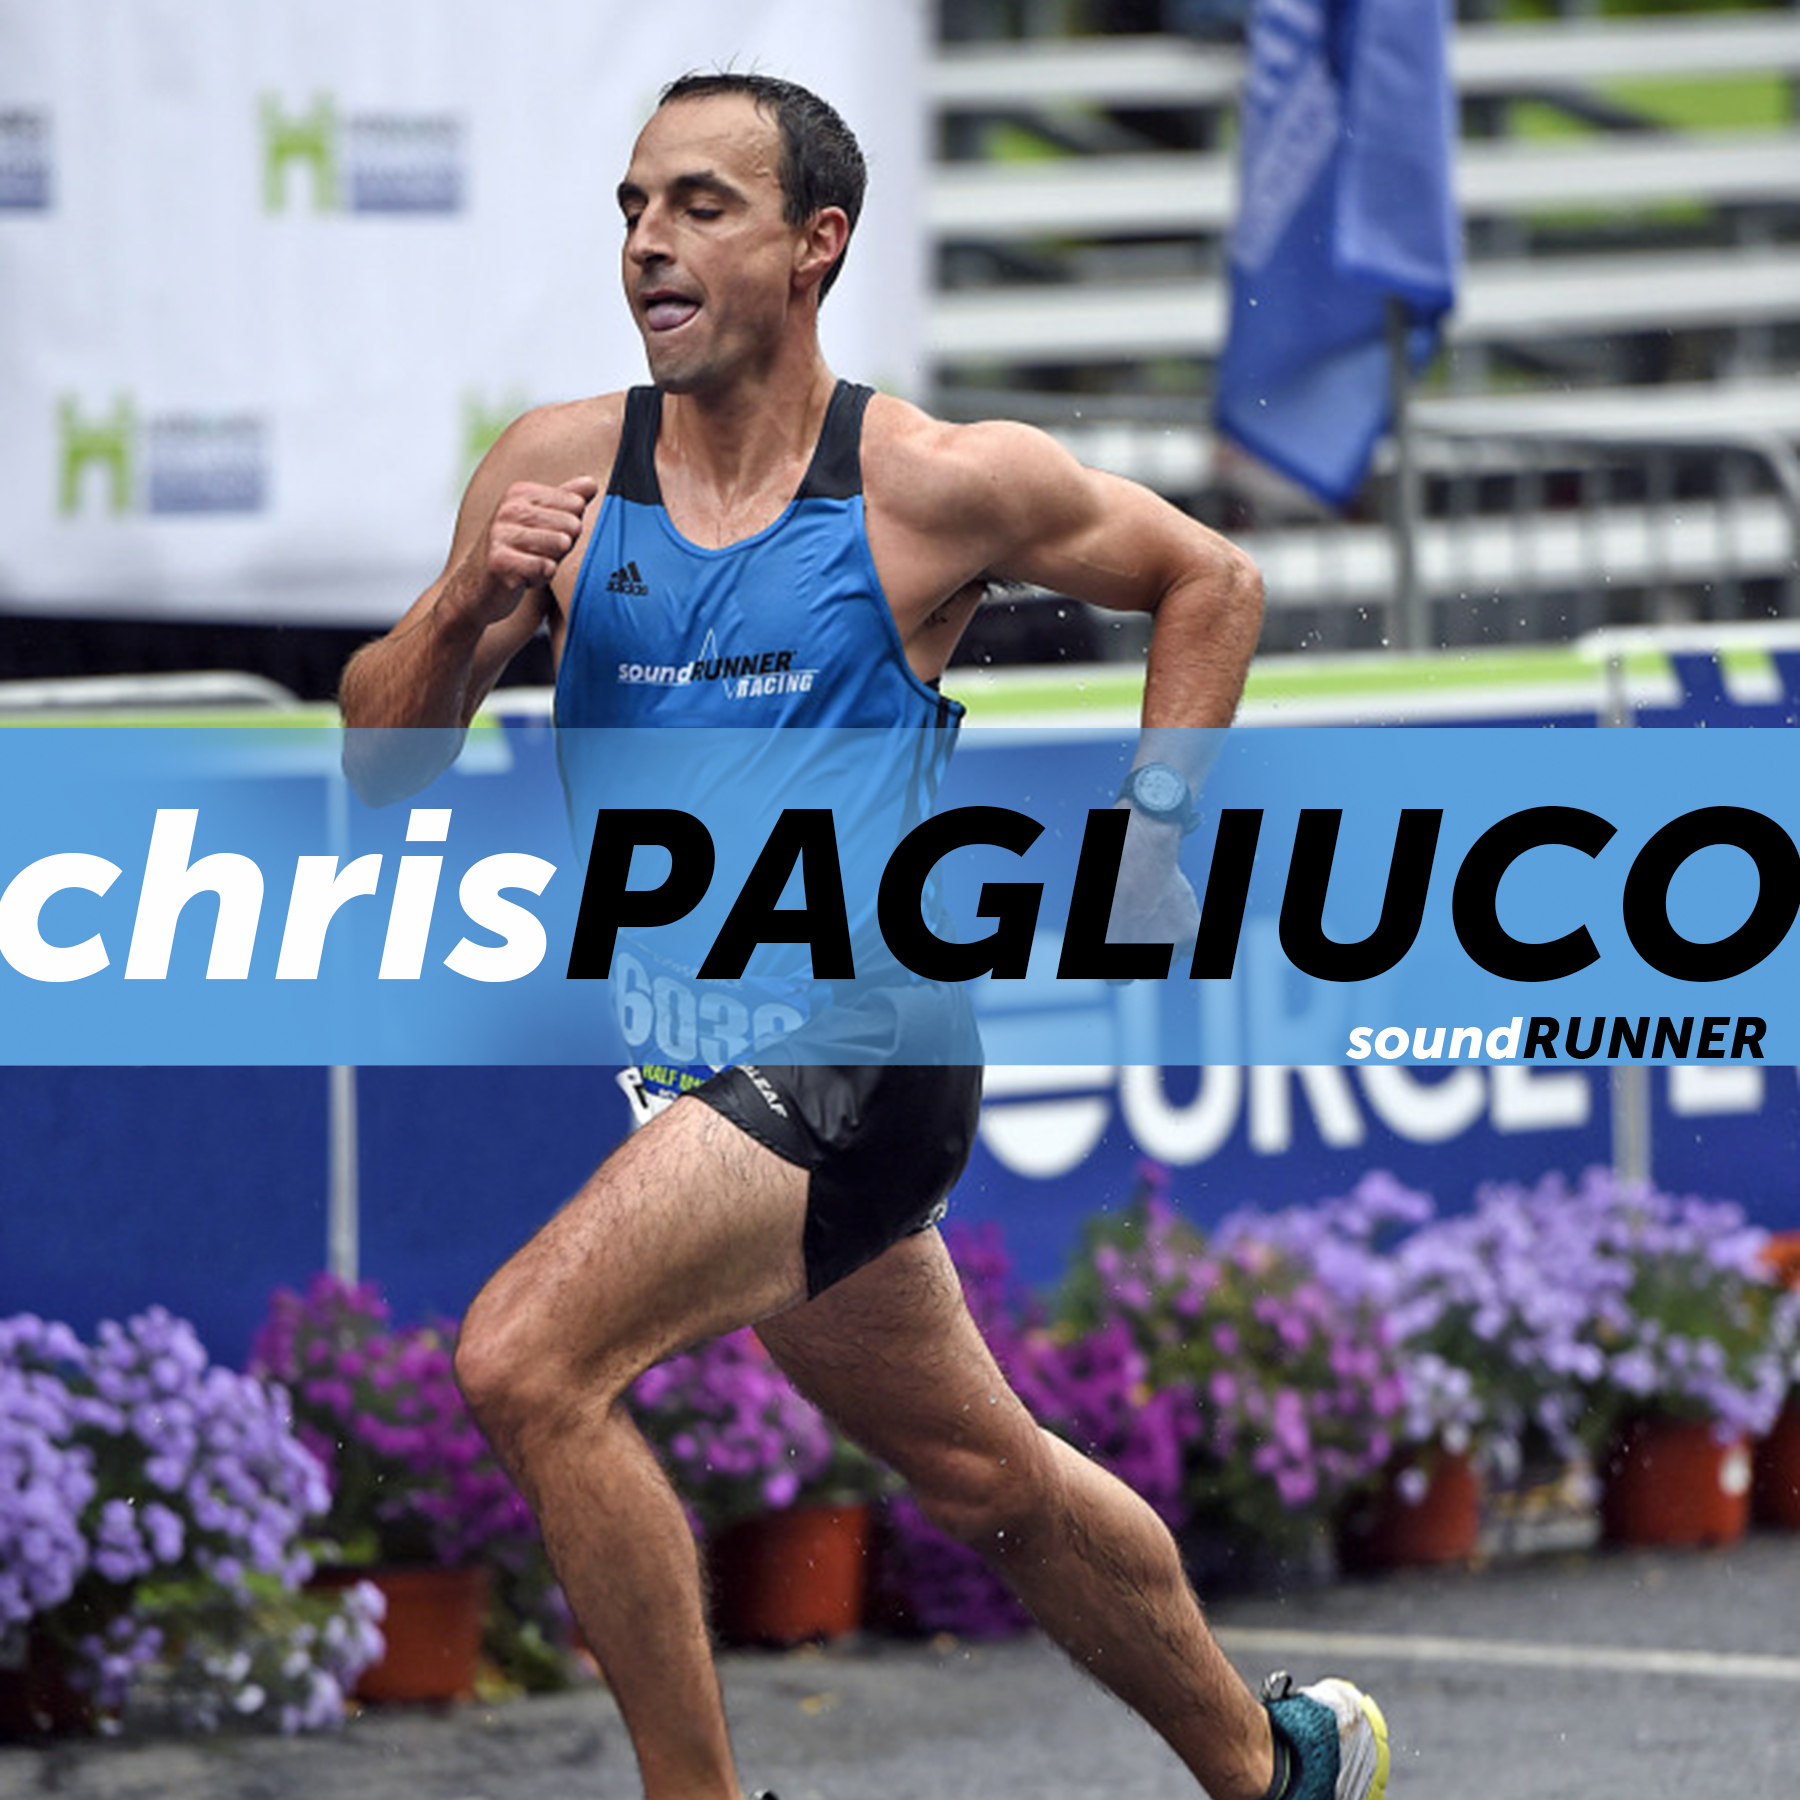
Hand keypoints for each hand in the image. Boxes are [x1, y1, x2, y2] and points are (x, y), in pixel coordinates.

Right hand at [464, 475, 598, 623]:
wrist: (479, 589)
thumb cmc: (517, 553)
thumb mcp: (543, 522)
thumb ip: (567, 500)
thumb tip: (592, 483)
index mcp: (520, 493)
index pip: (576, 504)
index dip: (570, 528)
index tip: (547, 536)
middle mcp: (508, 509)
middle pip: (571, 525)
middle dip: (563, 547)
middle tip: (538, 554)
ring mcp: (500, 533)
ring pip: (560, 544)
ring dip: (552, 562)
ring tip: (531, 564)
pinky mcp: (499, 561)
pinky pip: (546, 568)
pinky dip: (541, 579)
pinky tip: (524, 578)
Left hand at [1105, 801, 1199, 972]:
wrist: (1137, 856)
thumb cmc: (1110, 880)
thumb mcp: (1094, 915)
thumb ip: (1101, 941)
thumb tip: (1105, 952)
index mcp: (1110, 961)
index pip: (1119, 978)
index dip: (1122, 959)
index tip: (1126, 943)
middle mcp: (1138, 962)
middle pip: (1148, 968)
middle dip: (1147, 950)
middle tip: (1143, 920)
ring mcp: (1166, 952)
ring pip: (1172, 956)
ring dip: (1168, 941)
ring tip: (1155, 908)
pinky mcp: (1189, 936)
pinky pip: (1193, 943)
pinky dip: (1188, 929)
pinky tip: (1175, 908)